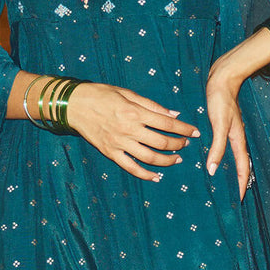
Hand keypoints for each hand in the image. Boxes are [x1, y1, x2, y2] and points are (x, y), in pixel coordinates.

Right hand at [67, 82, 198, 182]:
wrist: (74, 105)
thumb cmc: (101, 94)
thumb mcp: (127, 93)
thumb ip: (151, 105)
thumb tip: (174, 114)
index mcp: (135, 112)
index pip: (167, 123)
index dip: (184, 129)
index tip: (195, 132)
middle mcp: (129, 129)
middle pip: (162, 142)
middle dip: (178, 144)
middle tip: (185, 144)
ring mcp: (119, 143)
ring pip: (149, 157)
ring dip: (167, 160)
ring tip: (176, 159)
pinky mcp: (111, 153)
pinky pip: (131, 167)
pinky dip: (145, 174)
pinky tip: (156, 176)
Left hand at [205, 61, 251, 200]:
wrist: (223, 79)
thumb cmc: (221, 100)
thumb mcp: (219, 124)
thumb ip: (217, 147)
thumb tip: (212, 169)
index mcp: (237, 140)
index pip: (243, 168)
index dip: (242, 184)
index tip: (240, 199)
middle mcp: (237, 138)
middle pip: (242, 164)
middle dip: (241, 181)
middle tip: (237, 196)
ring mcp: (232, 132)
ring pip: (236, 157)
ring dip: (235, 170)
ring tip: (230, 183)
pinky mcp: (225, 126)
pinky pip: (228, 148)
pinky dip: (226, 158)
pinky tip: (218, 158)